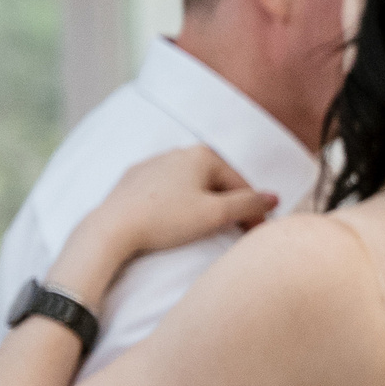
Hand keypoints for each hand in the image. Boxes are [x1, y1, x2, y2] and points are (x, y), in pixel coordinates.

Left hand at [81, 147, 278, 270]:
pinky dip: (177, 204)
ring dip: (204, 205)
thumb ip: (249, 204)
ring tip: (205, 229)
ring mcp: (153, 164)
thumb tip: (273, 198)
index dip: (253, 210)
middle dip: (228, 206)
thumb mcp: (215, 214)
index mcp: (202, 155)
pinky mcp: (133, 180)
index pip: (240, 184)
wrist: (111, 228)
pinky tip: (175, 222)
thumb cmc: (165, 220)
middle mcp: (178, 152)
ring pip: (190, 186)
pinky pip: (166, 191)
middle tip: (235, 232)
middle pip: (216, 183)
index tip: (257, 233)